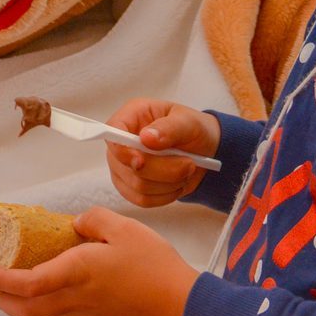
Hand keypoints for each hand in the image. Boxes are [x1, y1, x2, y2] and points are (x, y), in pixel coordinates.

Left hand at [0, 206, 197, 315]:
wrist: (180, 305)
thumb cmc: (155, 267)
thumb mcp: (124, 228)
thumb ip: (94, 219)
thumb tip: (75, 223)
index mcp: (78, 273)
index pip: (28, 284)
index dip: (1, 279)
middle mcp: (76, 297)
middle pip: (26, 311)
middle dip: (1, 299)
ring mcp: (85, 310)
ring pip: (40, 315)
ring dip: (18, 303)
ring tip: (10, 283)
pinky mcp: (96, 315)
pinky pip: (58, 312)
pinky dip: (40, 303)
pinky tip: (46, 285)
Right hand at [103, 98, 219, 207]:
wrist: (202, 151)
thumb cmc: (193, 129)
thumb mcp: (189, 122)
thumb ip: (169, 128)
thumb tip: (146, 137)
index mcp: (132, 116)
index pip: (112, 131)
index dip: (122, 150)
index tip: (140, 161)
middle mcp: (122, 142)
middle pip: (126, 165)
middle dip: (162, 170)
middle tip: (189, 164)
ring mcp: (123, 166)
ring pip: (137, 186)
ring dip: (168, 183)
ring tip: (186, 170)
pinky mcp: (131, 187)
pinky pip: (143, 200)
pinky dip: (165, 195)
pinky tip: (177, 183)